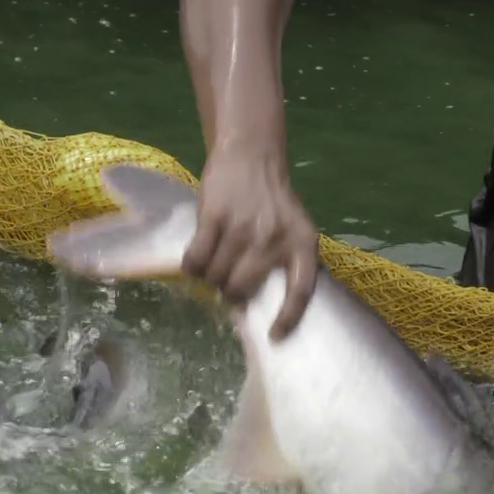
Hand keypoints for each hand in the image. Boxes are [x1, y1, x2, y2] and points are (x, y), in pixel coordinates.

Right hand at [181, 147, 318, 339]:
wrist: (251, 157)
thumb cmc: (272, 200)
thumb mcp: (294, 228)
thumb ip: (287, 259)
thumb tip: (262, 302)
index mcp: (302, 244)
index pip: (300, 291)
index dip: (288, 318)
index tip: (274, 336)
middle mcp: (274, 239)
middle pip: (242, 287)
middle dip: (229, 292)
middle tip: (225, 286)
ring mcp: (243, 228)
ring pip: (217, 275)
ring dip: (209, 277)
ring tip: (209, 268)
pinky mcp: (214, 218)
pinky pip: (197, 259)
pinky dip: (191, 266)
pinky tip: (192, 263)